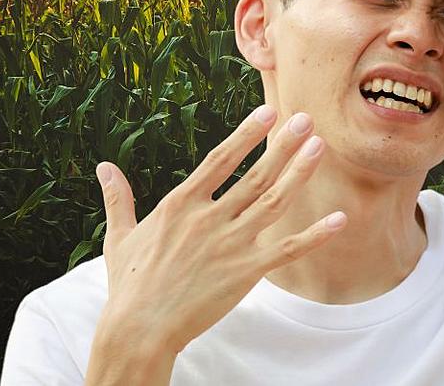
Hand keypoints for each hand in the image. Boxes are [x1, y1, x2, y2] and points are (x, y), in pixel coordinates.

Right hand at [93, 106, 345, 354]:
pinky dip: (315, 235)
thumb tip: (104, 168)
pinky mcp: (245, 273)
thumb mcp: (119, 237)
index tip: (267, 113)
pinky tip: (339, 219)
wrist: (137, 331)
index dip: (245, 135)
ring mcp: (229, 245)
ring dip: (299, 173)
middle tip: (306, 119)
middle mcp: (208, 219)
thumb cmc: (128, 285)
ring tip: (320, 148)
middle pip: (255, 175)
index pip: (219, 160)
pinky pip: (288, 250)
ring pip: (274, 202)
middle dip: (283, 145)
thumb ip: (118, 199)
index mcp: (180, 205)